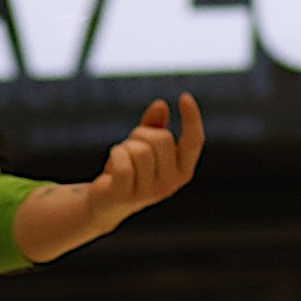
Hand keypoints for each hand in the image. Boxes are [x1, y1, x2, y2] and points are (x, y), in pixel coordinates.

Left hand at [86, 92, 203, 228]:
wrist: (106, 203)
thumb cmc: (130, 168)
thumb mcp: (144, 144)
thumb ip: (154, 125)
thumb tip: (161, 105)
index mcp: (182, 170)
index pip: (194, 142)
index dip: (193, 119)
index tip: (185, 96)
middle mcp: (171, 183)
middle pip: (162, 139)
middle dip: (141, 133)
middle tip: (130, 146)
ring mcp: (150, 192)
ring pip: (141, 151)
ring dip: (126, 147)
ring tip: (121, 158)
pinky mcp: (127, 195)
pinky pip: (123, 164)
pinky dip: (115, 155)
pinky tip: (110, 166)